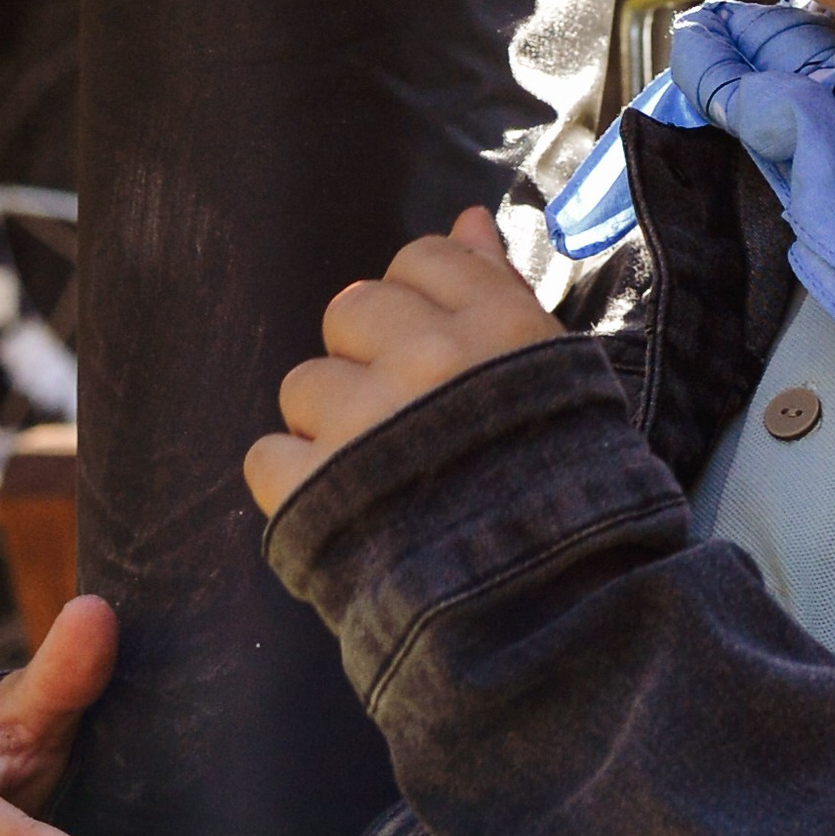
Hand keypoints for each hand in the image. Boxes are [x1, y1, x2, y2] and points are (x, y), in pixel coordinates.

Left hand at [244, 206, 554, 518]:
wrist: (549, 616)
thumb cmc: (567, 494)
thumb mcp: (558, 380)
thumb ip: (502, 292)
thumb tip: (466, 220)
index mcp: (499, 329)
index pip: (423, 260)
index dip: (418, 303)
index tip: (433, 350)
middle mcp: (429, 359)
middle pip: (353, 311)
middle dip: (369, 359)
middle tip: (408, 421)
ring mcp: (366, 420)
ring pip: (304, 383)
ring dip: (332, 427)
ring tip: (381, 479)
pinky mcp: (313, 486)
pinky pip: (267, 455)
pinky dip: (296, 487)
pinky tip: (342, 510)